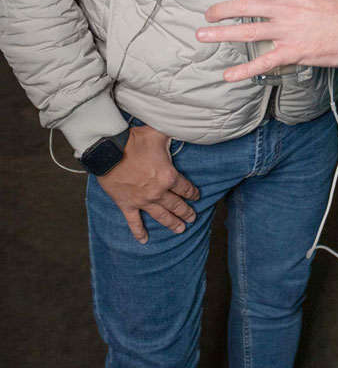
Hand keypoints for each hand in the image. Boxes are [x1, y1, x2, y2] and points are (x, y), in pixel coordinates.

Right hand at [96, 124, 199, 243]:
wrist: (110, 151)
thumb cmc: (135, 141)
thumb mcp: (159, 133)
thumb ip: (172, 133)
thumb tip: (181, 127)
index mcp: (168, 176)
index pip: (185, 187)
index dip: (193, 193)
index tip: (196, 196)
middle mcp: (158, 192)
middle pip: (176, 205)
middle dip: (186, 212)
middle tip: (192, 218)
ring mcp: (142, 201)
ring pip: (161, 216)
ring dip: (172, 223)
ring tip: (180, 229)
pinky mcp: (127, 205)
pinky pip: (134, 222)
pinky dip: (139, 232)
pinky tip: (144, 241)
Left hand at [197, 0, 337, 81]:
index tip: (236, 2)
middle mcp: (284, 7)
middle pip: (242, 7)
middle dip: (221, 11)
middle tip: (209, 16)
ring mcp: (286, 31)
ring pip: (245, 32)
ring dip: (220, 34)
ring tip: (203, 36)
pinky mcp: (293, 52)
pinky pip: (262, 62)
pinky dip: (243, 70)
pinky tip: (229, 75)